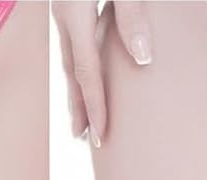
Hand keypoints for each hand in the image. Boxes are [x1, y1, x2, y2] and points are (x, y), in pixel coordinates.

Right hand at [53, 1, 151, 146]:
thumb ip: (132, 15)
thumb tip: (143, 58)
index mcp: (74, 12)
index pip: (86, 69)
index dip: (93, 105)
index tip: (100, 135)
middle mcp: (63, 13)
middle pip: (72, 72)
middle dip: (79, 108)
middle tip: (86, 139)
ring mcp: (64, 7)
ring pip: (69, 60)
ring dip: (75, 91)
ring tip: (81, 118)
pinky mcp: (70, 1)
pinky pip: (72, 45)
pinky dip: (78, 68)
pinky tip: (84, 77)